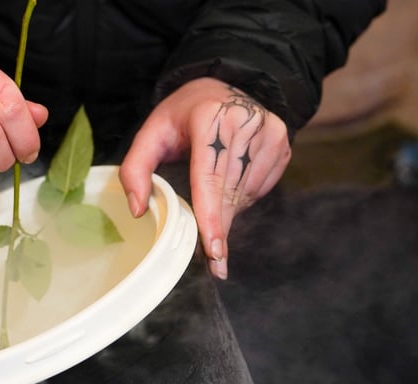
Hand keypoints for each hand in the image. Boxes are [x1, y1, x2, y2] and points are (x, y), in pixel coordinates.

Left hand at [119, 77, 290, 279]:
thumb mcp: (151, 132)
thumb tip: (138, 210)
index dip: (211, 217)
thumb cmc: (183, 115)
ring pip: (246, 194)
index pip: (209, 178)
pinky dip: (242, 197)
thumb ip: (135, 169)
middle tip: (214, 261)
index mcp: (210, 118)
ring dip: (228, 209)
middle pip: (230, 192)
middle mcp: (245, 122)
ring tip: (211, 197)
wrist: (221, 87)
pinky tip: (229, 182)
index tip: (213, 249)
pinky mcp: (282, 144)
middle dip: (219, 227)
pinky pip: (260, 188)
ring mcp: (269, 133)